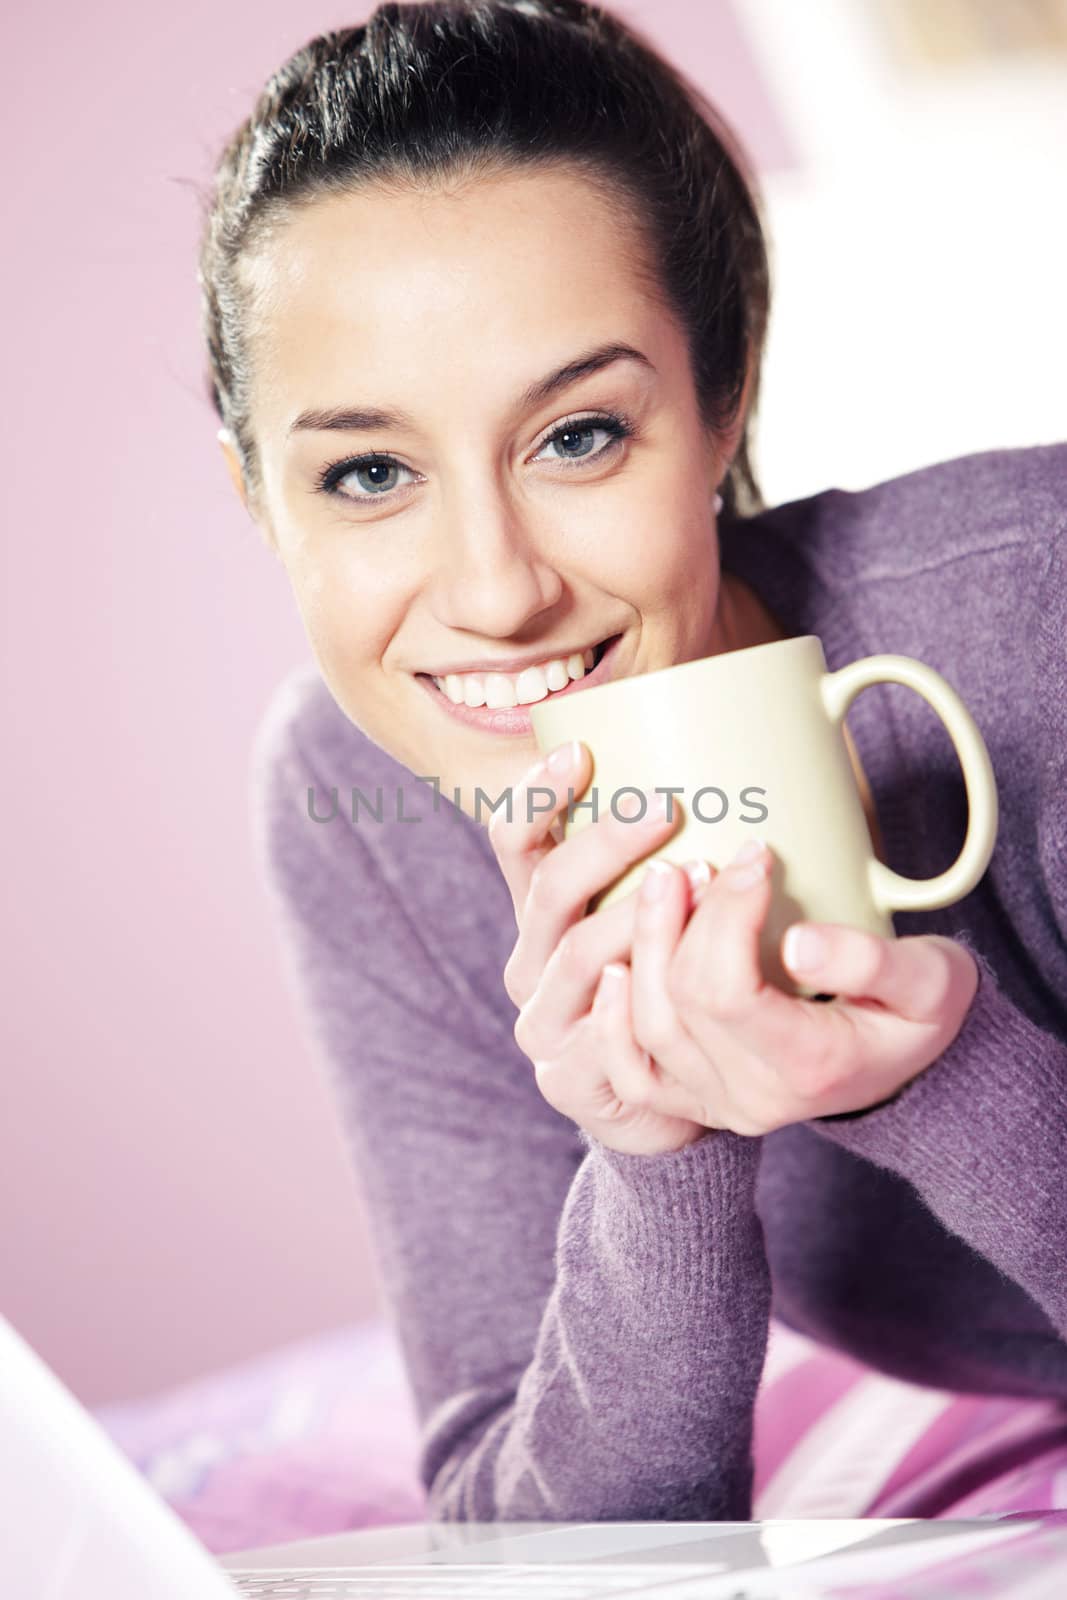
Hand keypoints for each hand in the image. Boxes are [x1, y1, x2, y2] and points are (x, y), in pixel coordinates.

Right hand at [490, 740, 715, 1155]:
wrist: (672, 1098)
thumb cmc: (676, 981)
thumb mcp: (662, 910)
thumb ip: (672, 847)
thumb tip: (734, 750)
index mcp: (543, 908)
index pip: (514, 838)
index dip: (536, 795)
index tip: (580, 752)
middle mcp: (531, 958)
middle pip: (548, 889)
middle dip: (605, 842)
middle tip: (666, 809)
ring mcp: (543, 1018)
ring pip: (580, 954)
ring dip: (637, 914)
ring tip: (699, 877)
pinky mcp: (567, 1074)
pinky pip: (602, 1029)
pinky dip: (637, 995)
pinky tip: (671, 970)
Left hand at [617, 838, 981, 1134]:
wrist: (914, 1068)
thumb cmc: (923, 1010)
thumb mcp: (931, 980)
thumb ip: (873, 961)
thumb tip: (797, 944)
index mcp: (810, 1066)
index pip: (728, 990)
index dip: (725, 914)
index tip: (754, 856)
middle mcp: (755, 1098)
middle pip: (681, 1002)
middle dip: (680, 920)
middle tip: (696, 861)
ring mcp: (720, 1104)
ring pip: (647, 1029)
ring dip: (643, 949)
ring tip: (661, 884)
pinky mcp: (696, 1099)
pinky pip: (632, 1073)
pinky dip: (613, 1021)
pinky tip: (612, 966)